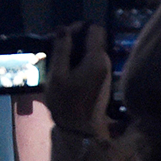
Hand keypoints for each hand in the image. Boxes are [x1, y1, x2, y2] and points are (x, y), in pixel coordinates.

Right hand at [44, 22, 112, 142]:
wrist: (80, 133)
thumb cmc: (67, 103)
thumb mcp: (57, 75)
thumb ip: (61, 49)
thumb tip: (63, 28)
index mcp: (96, 59)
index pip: (95, 29)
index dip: (79, 27)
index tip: (63, 36)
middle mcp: (105, 63)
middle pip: (93, 39)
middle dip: (74, 39)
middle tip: (55, 48)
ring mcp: (105, 73)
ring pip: (91, 51)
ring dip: (75, 51)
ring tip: (57, 60)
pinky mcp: (102, 81)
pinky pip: (91, 62)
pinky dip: (79, 61)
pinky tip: (66, 71)